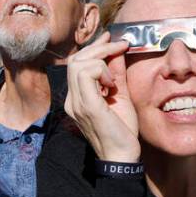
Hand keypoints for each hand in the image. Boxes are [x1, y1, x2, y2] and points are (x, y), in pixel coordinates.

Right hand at [64, 33, 141, 162]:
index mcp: (78, 98)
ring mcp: (77, 103)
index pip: (76, 64)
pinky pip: (86, 74)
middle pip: (75, 60)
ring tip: (114, 75)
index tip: (111, 40)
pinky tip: (111, 84)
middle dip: (98, 48)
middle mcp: (73, 100)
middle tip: (118, 45)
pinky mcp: (86, 106)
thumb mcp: (121, 96)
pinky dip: (101, 71)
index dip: (94, 48)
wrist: (122, 156)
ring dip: (100, 59)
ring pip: (77, 64)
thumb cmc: (122, 131)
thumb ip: (116, 74)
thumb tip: (117, 52)